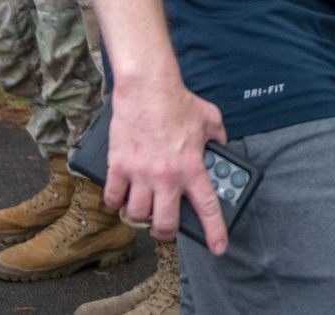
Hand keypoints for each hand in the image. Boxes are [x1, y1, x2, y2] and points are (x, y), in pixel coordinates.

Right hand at [104, 75, 229, 254]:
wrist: (147, 87)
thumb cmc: (178, 100)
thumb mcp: (210, 117)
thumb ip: (218, 136)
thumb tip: (221, 146)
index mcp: (192, 166)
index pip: (207, 207)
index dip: (214, 232)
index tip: (219, 247)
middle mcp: (166, 175)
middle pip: (165, 225)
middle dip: (166, 232)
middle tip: (167, 225)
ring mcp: (140, 173)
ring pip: (137, 215)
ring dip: (141, 214)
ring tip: (144, 204)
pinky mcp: (118, 166)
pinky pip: (113, 198)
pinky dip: (117, 201)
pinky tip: (122, 194)